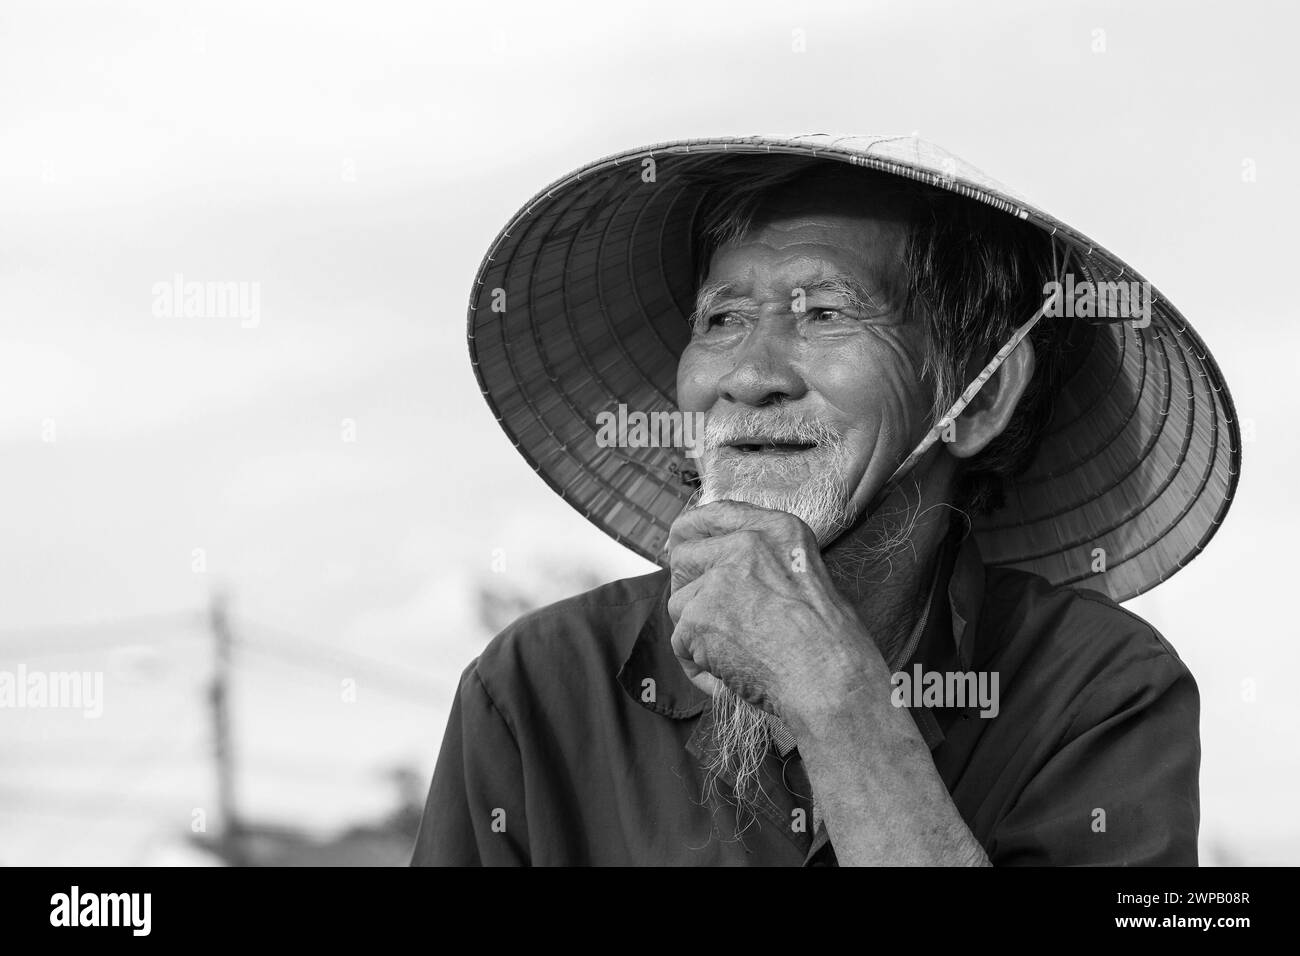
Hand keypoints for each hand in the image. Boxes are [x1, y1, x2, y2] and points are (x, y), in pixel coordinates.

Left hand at [666, 499, 883, 727]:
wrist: (831, 678)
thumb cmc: (831, 643)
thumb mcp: (806, 575)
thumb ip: (763, 562)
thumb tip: (719, 567)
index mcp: (777, 528)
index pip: (714, 514)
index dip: (691, 534)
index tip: (681, 547)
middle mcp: (746, 543)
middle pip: (684, 557)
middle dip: (688, 590)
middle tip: (710, 621)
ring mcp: (719, 578)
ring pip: (679, 604)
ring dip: (697, 634)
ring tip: (735, 656)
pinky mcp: (700, 615)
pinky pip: (680, 642)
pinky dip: (699, 665)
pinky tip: (730, 674)